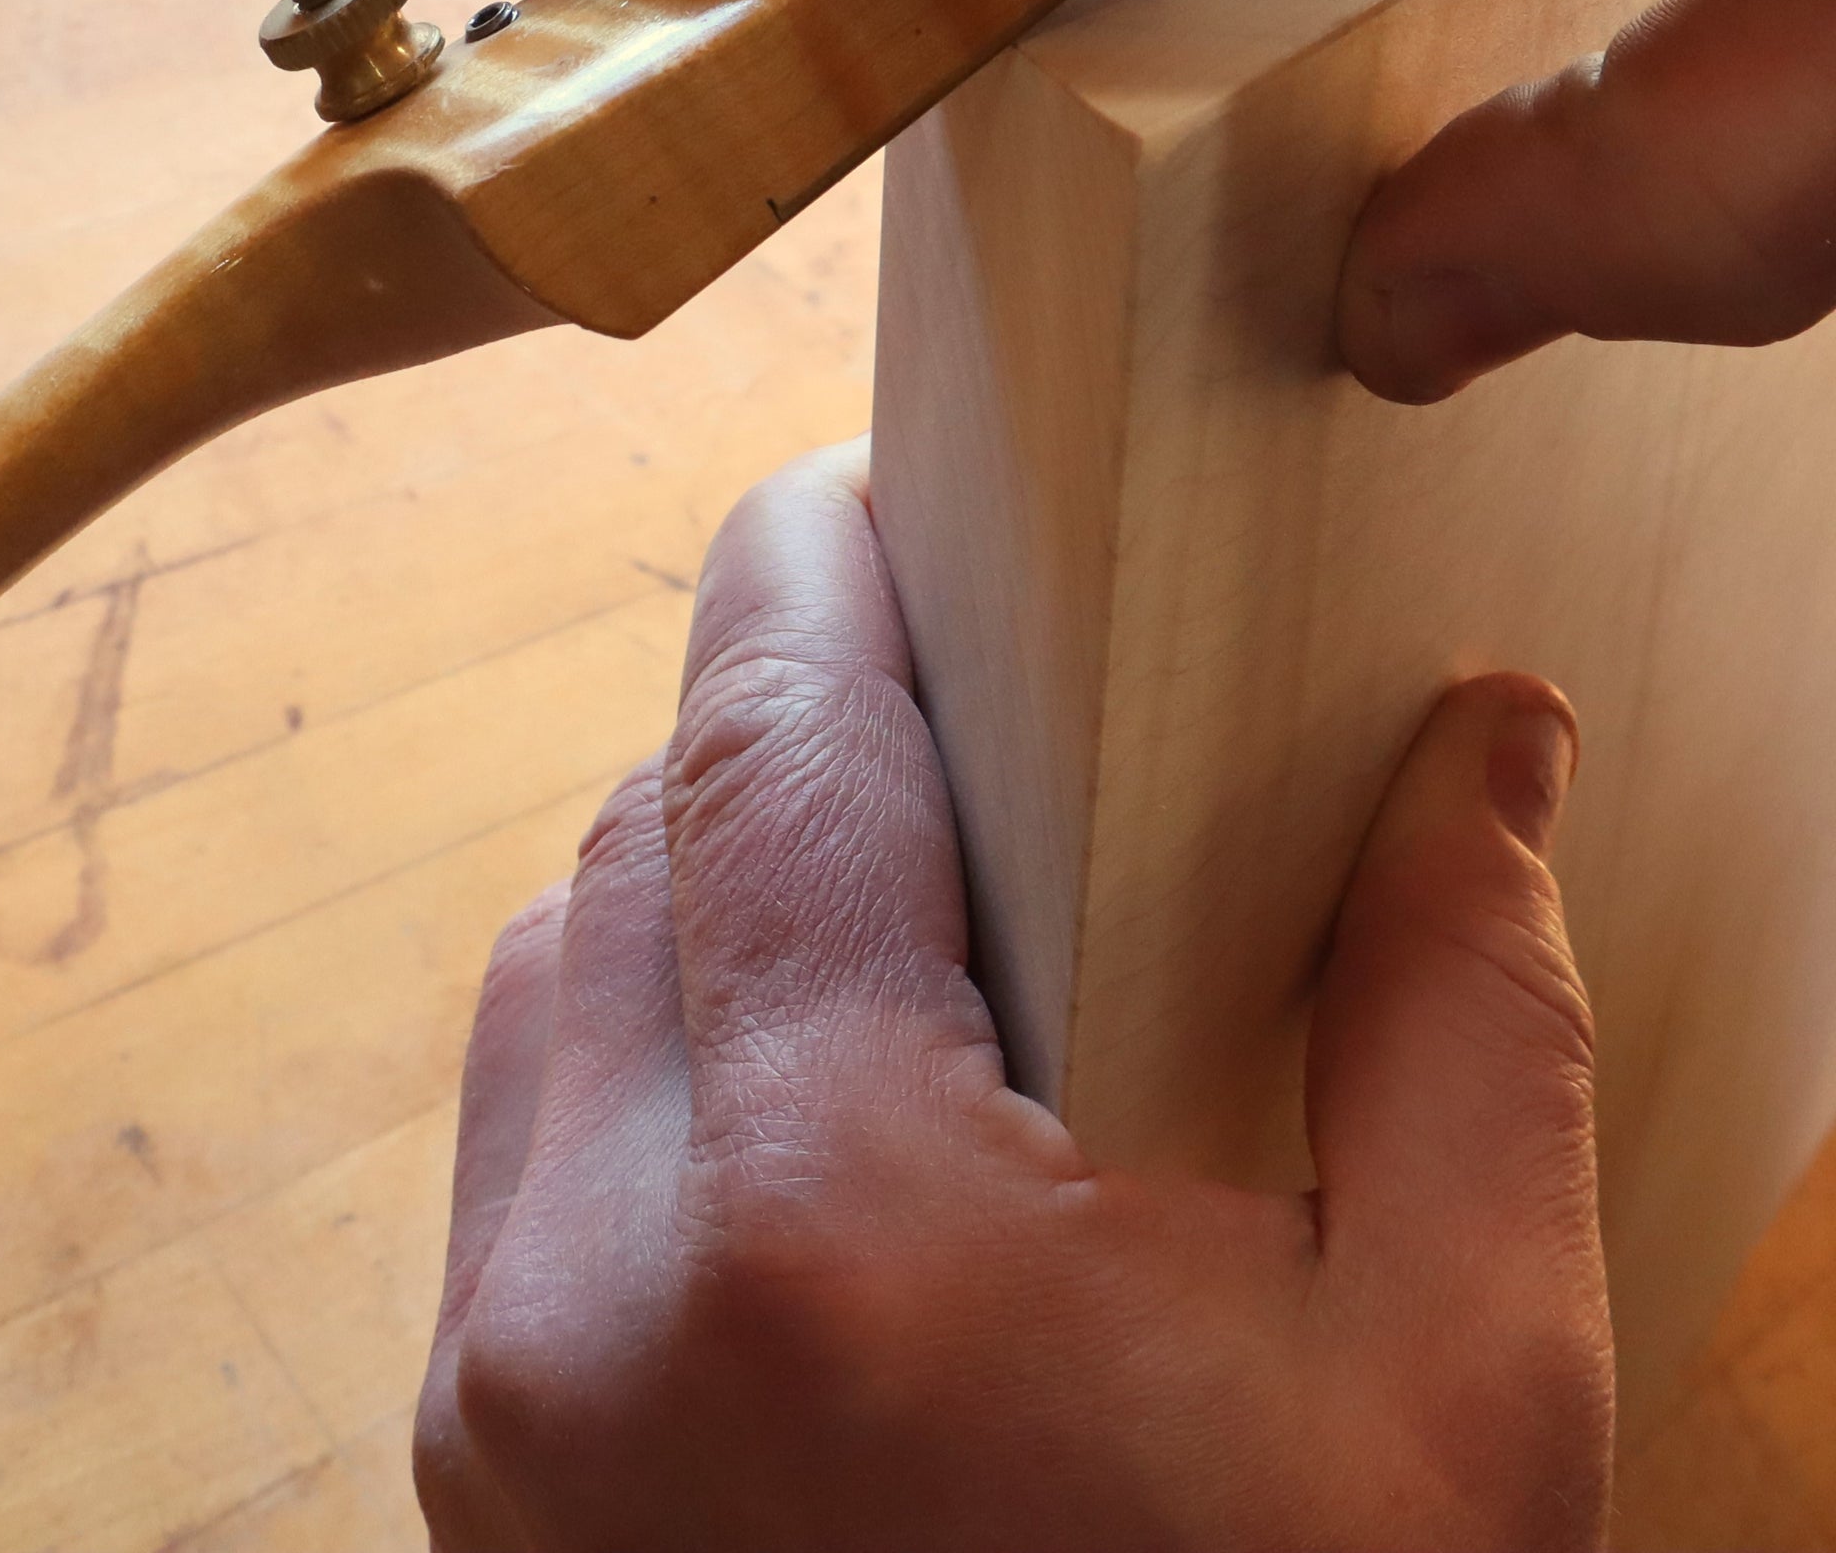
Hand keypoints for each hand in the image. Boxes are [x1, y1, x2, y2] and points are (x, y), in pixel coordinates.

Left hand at [415, 449, 1610, 1552]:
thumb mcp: (1456, 1407)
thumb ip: (1456, 1020)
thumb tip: (1477, 737)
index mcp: (831, 1227)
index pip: (760, 741)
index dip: (810, 569)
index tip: (872, 490)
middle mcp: (596, 1285)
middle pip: (641, 829)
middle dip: (782, 734)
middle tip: (945, 713)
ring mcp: (499, 1387)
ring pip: (555, 961)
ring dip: (700, 888)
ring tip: (891, 910)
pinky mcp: (469, 1465)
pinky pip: (521, 1128)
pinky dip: (637, 1048)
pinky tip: (798, 1097)